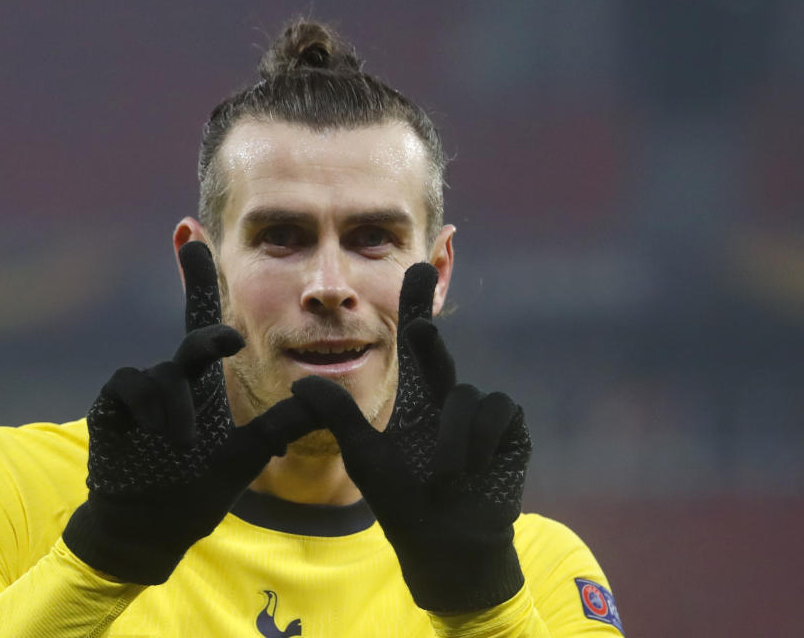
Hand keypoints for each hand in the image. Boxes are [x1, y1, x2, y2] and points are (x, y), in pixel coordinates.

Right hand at [63, 241, 316, 584]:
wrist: (152, 527)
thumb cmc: (197, 486)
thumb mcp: (247, 453)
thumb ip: (282, 424)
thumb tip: (325, 396)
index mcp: (203, 383)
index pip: (205, 321)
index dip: (198, 279)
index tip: (192, 232)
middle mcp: (174, 377)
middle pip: (192, 336)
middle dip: (208, 332)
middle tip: (231, 342)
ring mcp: (142, 391)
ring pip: (163, 371)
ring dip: (177, 404)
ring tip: (184, 443)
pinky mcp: (113, 407)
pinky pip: (128, 385)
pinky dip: (147, 406)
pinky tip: (160, 433)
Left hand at [292, 263, 531, 612]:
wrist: (446, 545)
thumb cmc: (406, 501)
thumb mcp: (366, 456)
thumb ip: (339, 418)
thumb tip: (301, 381)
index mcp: (416, 399)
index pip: (414, 347)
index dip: (416, 305)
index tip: (415, 266)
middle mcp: (448, 397)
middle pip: (437, 354)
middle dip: (428, 336)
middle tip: (416, 322)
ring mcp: (482, 412)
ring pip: (465, 397)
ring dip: (450, 442)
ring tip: (443, 479)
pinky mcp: (511, 429)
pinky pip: (497, 413)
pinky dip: (479, 444)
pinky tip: (474, 472)